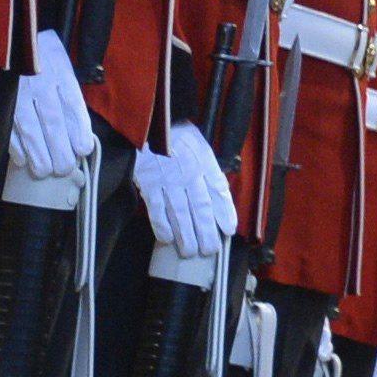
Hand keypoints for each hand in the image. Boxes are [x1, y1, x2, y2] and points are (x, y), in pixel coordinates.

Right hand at [10, 29, 92, 180]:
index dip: (78, 130)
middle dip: (59, 149)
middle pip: (52, 120)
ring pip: (29, 126)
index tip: (83, 150)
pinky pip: (8, 124)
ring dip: (37, 153)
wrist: (16, 35)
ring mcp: (18, 91)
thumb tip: (80, 137)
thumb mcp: (65, 68)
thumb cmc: (46, 57)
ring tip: (44, 171)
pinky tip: (22, 160)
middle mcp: (40, 83)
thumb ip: (72, 98)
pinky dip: (15, 145)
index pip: (73, 105)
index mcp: (61, 73)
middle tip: (64, 169)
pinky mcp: (1, 98)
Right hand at [132, 119, 237, 259]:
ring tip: (191, 252)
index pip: (218, 190)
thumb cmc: (175, 138)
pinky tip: (167, 240)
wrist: (147, 125)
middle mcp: (189, 172)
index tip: (229, 230)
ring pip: (180, 211)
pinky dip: (162, 224)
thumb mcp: (198, 145)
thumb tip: (219, 192)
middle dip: (206, 231)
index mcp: (204, 161)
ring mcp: (168, 178)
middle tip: (210, 250)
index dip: (225, 211)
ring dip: (186, 234)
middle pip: (200, 206)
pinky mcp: (149, 182)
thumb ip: (208, 167)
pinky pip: (156, 207)